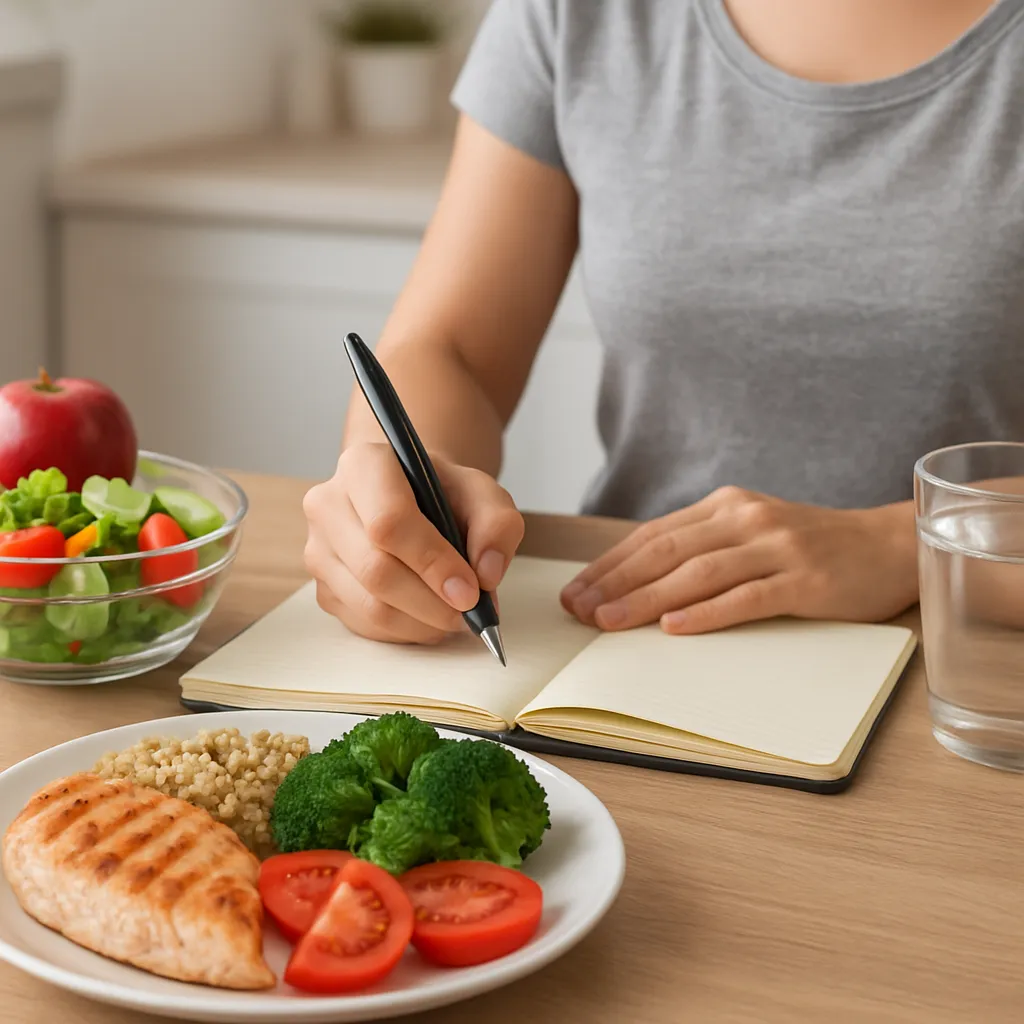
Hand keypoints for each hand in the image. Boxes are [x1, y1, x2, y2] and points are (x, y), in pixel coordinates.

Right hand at [303, 443, 523, 644]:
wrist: (413, 500)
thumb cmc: (444, 494)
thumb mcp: (483, 494)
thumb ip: (497, 524)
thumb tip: (486, 574)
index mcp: (363, 465)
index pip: (389, 522)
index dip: (432, 562)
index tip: (470, 591)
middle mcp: (328, 505)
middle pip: (376, 570)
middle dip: (431, 602)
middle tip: (470, 613)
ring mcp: (319, 550)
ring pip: (369, 606)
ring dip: (422, 623)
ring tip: (456, 616)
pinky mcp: (323, 588)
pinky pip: (364, 625)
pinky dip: (406, 631)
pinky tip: (430, 617)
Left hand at [559, 486, 917, 634]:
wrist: (888, 544)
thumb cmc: (811, 545)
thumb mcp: (752, 532)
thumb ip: (704, 548)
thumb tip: (639, 583)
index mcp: (725, 506)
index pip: (653, 536)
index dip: (610, 564)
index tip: (575, 591)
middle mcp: (745, 518)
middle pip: (666, 552)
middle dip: (615, 582)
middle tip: (578, 610)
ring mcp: (776, 547)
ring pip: (698, 573)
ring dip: (647, 599)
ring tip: (609, 621)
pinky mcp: (805, 579)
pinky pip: (747, 596)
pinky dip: (707, 612)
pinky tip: (674, 627)